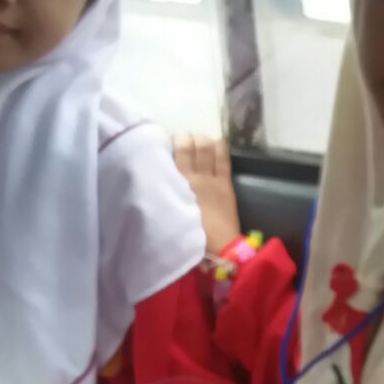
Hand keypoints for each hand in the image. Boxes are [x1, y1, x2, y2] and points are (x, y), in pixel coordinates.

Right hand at [173, 134, 241, 254]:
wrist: (216, 247)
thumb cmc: (187, 234)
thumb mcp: (168, 212)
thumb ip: (165, 194)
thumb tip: (158, 181)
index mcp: (177, 184)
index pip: (175, 155)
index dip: (175, 142)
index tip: (172, 139)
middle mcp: (193, 177)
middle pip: (191, 148)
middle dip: (188, 138)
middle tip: (185, 137)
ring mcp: (211, 179)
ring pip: (207, 150)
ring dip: (203, 140)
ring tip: (200, 138)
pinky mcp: (225, 185)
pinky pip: (223, 160)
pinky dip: (220, 147)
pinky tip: (217, 141)